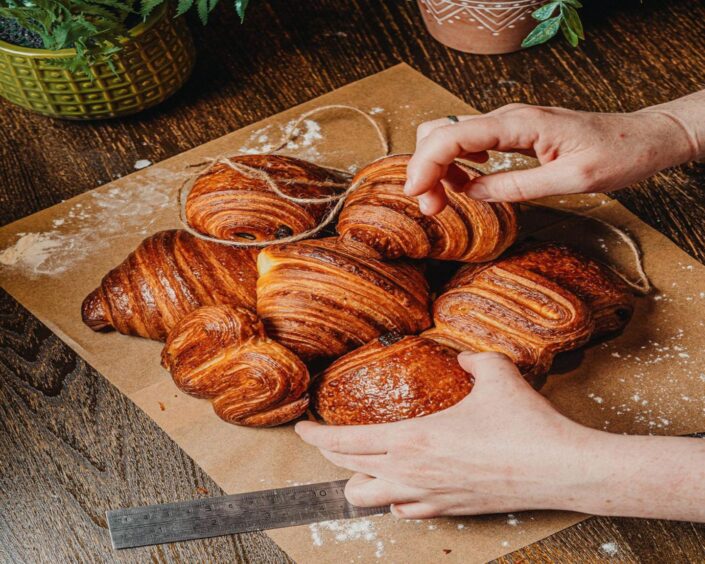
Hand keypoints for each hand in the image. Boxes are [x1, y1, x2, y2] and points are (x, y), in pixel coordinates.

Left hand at [296, 352, 597, 518]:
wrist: (559, 468)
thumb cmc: (525, 423)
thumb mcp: (496, 372)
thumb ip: (471, 359)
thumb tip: (460, 356)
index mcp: (414, 437)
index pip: (345, 442)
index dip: (316, 437)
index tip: (302, 429)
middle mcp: (412, 471)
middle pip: (349, 471)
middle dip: (329, 456)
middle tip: (324, 441)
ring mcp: (429, 496)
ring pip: (370, 499)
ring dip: (359, 481)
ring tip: (360, 464)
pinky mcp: (449, 510)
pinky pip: (403, 511)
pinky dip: (392, 498)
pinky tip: (400, 485)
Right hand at [405, 103, 698, 213]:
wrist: (642, 138)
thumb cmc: (616, 155)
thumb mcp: (570, 179)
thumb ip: (517, 186)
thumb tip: (470, 193)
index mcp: (520, 124)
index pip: (454, 135)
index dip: (426, 163)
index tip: (416, 195)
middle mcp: (507, 118)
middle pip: (441, 132)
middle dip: (424, 167)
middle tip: (430, 206)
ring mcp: (507, 124)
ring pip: (450, 136)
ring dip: (436, 167)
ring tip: (442, 199)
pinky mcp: (511, 133)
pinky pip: (468, 143)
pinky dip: (453, 164)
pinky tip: (463, 183)